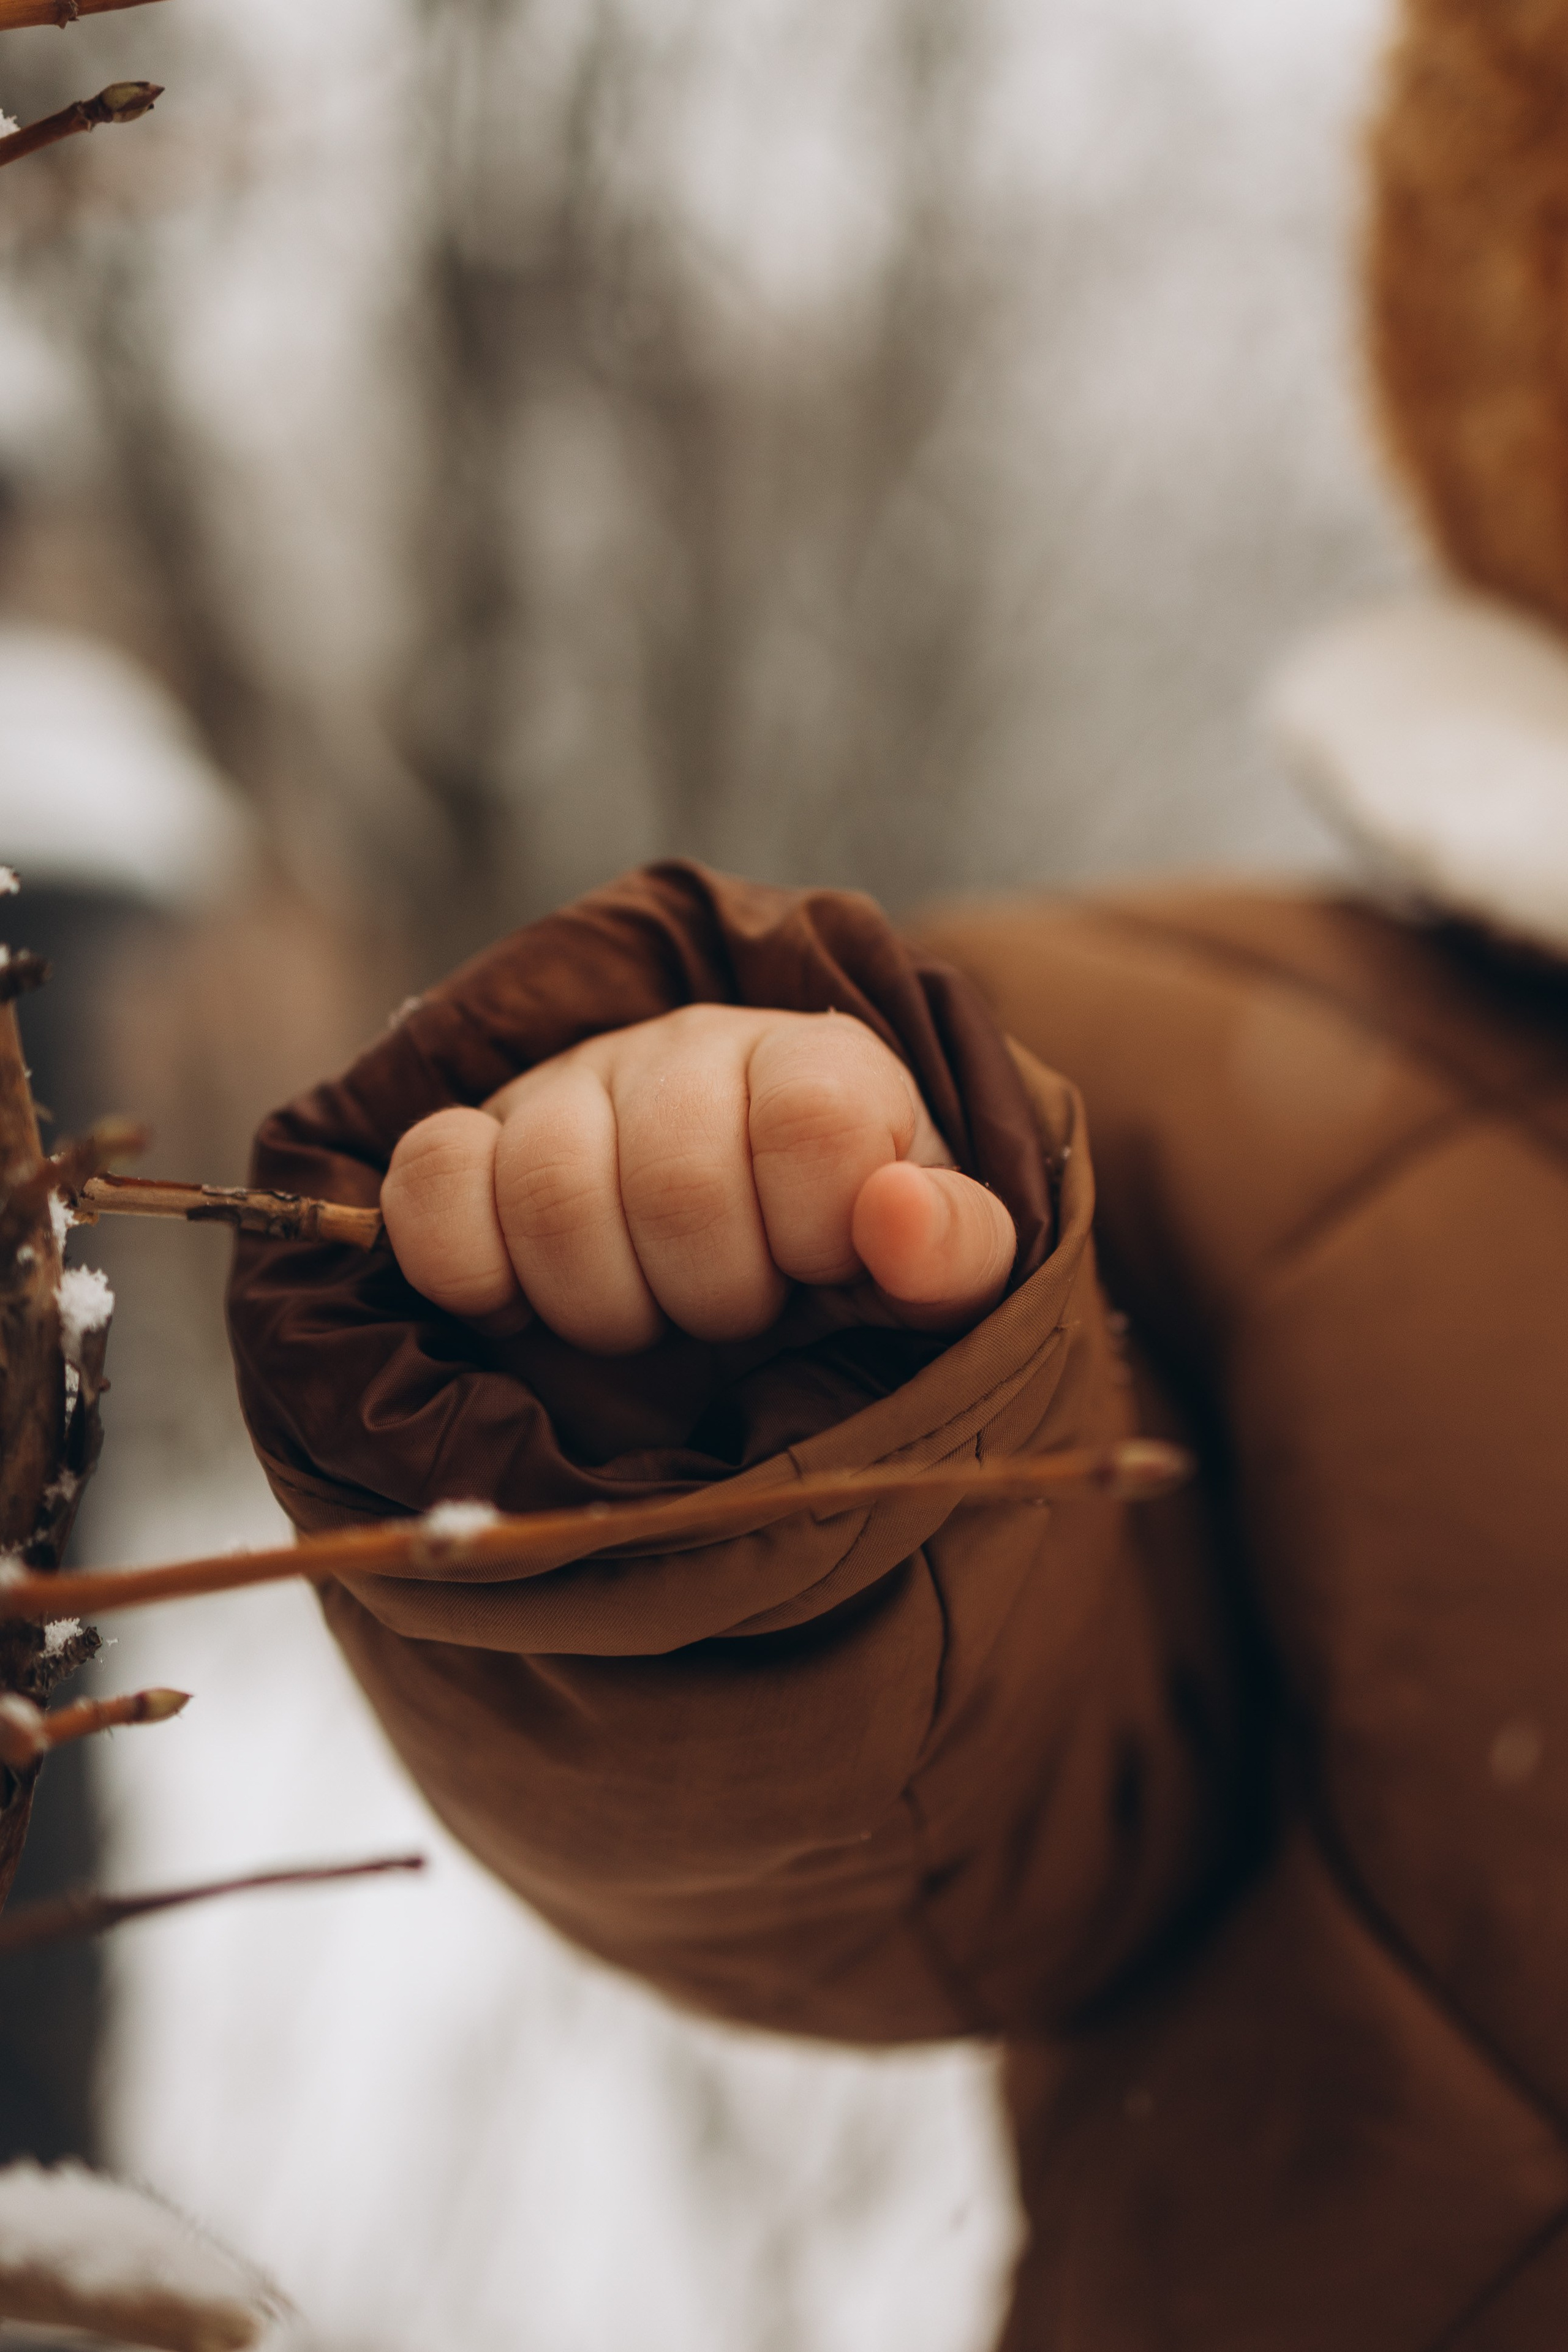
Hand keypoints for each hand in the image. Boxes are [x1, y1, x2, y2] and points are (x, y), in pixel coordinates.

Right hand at [381, 1004, 1016, 1353]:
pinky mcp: (471, 1138)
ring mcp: (569, 1087)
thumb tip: (899, 1214)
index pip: (811, 1116)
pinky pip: (431, 1177)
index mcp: (816, 1063)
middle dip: (711, 1290)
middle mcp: (687, 1050)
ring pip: (549, 1186)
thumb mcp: (942, 1275)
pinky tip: (526, 1300)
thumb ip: (958, 1250)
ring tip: (645, 1311)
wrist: (738, 1267)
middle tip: (731, 1309)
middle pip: (674, 1174)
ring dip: (601, 1299)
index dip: (814, 1226)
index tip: (820, 1265)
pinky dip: (472, 1264)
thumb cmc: (846, 1270)